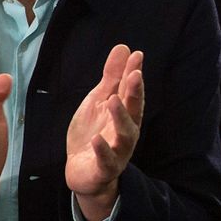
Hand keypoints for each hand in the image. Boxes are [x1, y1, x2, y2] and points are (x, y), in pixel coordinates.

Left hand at [65, 46, 143, 213]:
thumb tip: (124, 48)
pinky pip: (106, 160)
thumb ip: (112, 78)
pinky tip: (97, 139)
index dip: (134, 74)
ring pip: (124, 135)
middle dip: (134, 93)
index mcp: (126, 114)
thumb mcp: (99, 101)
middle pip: (134, 111)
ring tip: (113, 101)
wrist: (83, 171)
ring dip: (120, 118)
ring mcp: (117, 151)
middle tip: (134, 74)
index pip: (131, 92)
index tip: (137, 55)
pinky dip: (103, 150)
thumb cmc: (95, 132)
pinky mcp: (104, 168)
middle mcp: (126, 132)